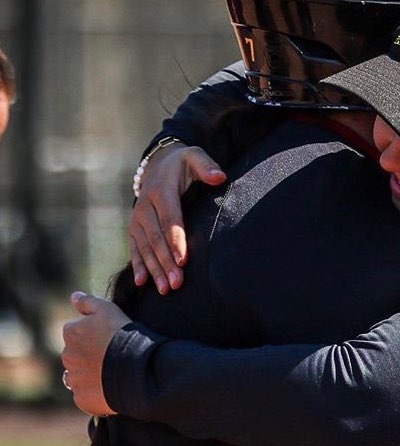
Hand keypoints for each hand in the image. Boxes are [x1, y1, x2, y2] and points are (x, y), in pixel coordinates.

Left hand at [61, 292, 130, 415]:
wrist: (134, 367)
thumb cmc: (123, 334)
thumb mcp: (109, 310)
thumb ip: (89, 302)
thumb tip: (74, 296)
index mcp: (71, 333)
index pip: (76, 332)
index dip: (94, 334)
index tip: (110, 337)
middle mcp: (67, 356)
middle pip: (76, 354)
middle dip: (89, 355)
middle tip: (113, 354)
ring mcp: (74, 379)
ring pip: (79, 375)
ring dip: (91, 374)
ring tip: (113, 372)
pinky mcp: (82, 398)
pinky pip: (86, 394)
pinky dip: (96, 391)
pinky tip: (112, 386)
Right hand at [129, 144, 225, 293]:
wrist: (158, 163)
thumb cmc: (183, 163)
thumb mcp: (194, 156)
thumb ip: (206, 166)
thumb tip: (219, 176)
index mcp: (161, 191)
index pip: (170, 219)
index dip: (175, 240)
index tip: (183, 260)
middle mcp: (145, 206)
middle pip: (156, 238)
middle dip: (165, 262)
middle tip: (176, 283)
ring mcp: (137, 218)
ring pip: (145, 247)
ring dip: (154, 269)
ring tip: (165, 289)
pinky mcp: (134, 227)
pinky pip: (135, 247)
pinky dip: (138, 265)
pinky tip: (142, 283)